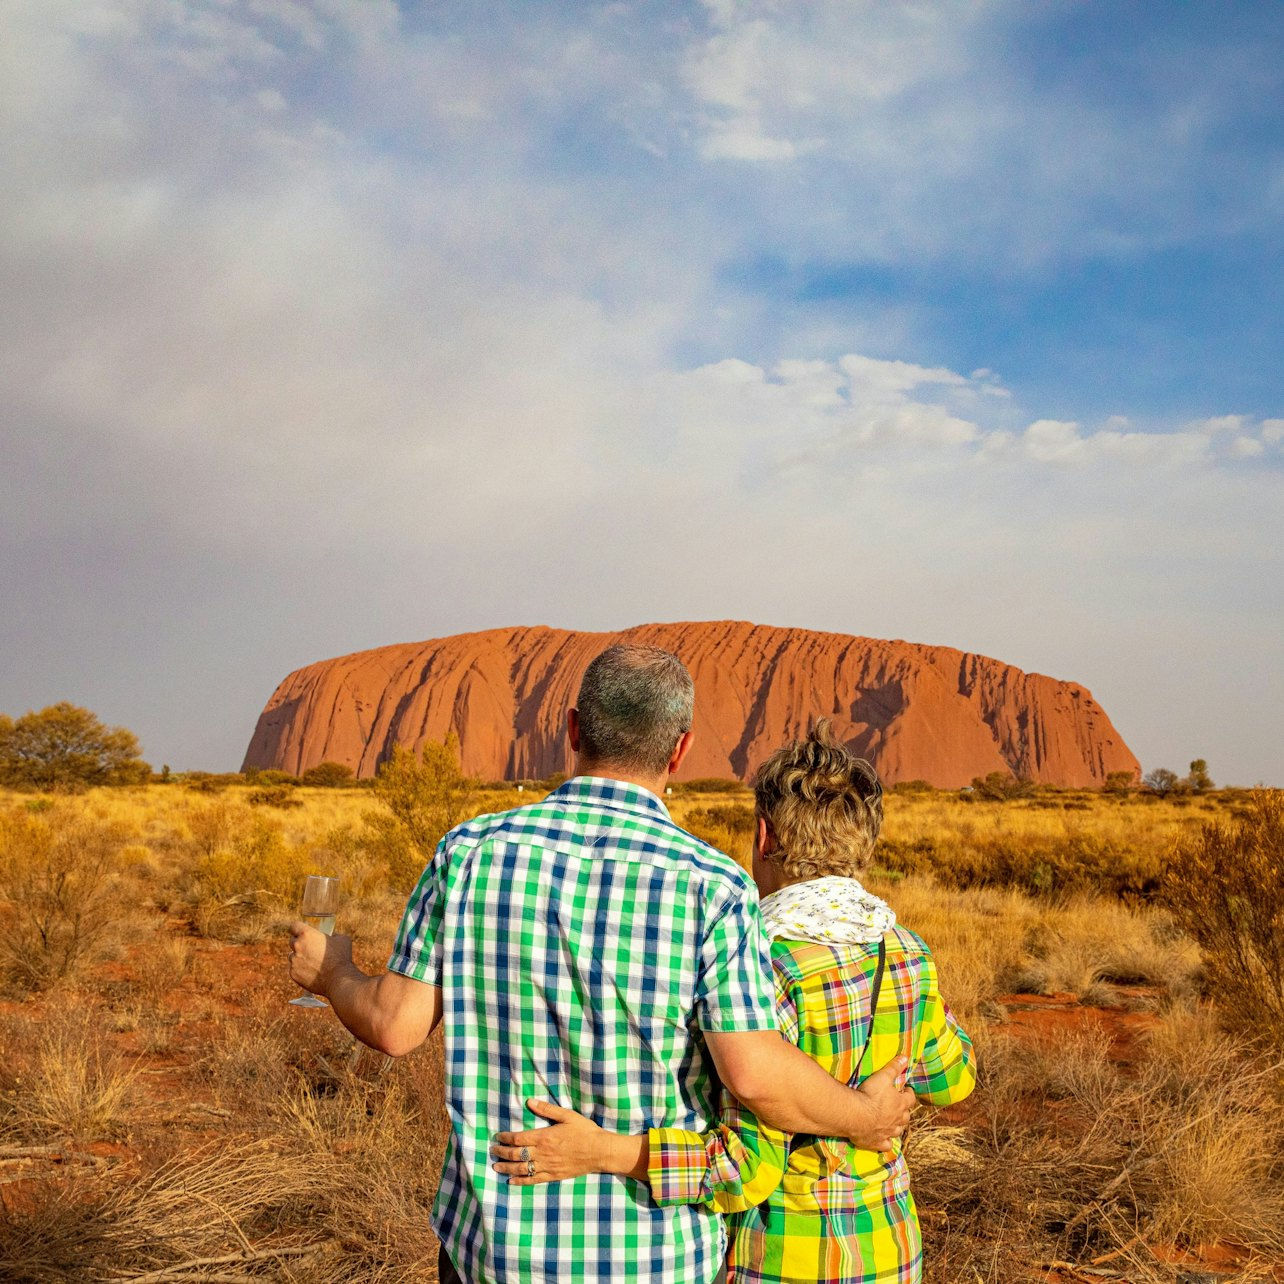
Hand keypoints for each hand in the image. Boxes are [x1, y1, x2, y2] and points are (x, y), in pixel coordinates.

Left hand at [288, 921, 352, 997]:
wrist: (338, 979)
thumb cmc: (342, 957)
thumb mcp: (342, 939)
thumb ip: (332, 935)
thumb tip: (331, 937)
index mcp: (307, 934)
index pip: (294, 926)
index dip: (297, 929)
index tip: (300, 932)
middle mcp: (297, 946)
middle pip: (292, 941)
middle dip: (299, 944)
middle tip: (309, 948)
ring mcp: (294, 961)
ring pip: (292, 956)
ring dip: (299, 957)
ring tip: (313, 963)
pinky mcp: (293, 974)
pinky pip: (294, 969)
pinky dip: (301, 970)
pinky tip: (312, 972)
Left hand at [490, 1100, 611, 1184]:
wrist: (599, 1151)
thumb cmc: (584, 1131)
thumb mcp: (567, 1115)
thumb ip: (547, 1109)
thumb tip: (529, 1102)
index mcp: (544, 1136)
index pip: (519, 1138)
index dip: (506, 1138)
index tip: (497, 1136)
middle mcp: (543, 1153)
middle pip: (516, 1154)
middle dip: (502, 1152)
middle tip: (492, 1151)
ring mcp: (547, 1166)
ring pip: (521, 1169)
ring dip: (506, 1168)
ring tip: (496, 1167)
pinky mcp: (553, 1176)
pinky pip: (533, 1180)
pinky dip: (520, 1181)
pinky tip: (511, 1182)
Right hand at [850, 1055, 913, 1150]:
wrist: (857, 1115)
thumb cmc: (870, 1094)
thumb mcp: (883, 1076)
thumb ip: (894, 1067)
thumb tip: (906, 1057)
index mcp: (900, 1104)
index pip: (910, 1098)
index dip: (909, 1094)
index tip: (907, 1090)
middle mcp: (897, 1120)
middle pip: (906, 1117)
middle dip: (904, 1111)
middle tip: (900, 1106)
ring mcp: (888, 1133)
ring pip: (898, 1131)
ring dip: (898, 1127)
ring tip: (893, 1122)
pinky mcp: (878, 1142)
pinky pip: (886, 1145)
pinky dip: (887, 1143)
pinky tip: (885, 1141)